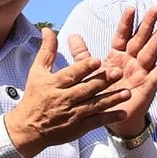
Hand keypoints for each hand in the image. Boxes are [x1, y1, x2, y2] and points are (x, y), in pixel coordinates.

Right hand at [4, 29, 124, 153]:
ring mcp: (72, 114)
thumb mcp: (37, 72)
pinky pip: (96, 122)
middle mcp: (64, 99)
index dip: (84, 68)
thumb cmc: (35, 95)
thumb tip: (49, 29)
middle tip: (118, 72)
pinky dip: (109, 118)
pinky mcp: (78, 128)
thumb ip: (47, 50)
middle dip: (102, 81)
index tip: (98, 60)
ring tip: (127, 93)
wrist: (28, 128)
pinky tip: (123, 114)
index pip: (71, 74)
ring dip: (111, 99)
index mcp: (54, 84)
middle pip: (86, 89)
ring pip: (94, 105)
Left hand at [94, 7, 156, 139]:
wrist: (112, 119)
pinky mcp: (149, 85)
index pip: (123, 36)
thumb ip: (82, 54)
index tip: (130, 8)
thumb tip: (71, 35)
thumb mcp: (89, 72)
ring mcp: (141, 72)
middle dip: (148, 24)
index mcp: (117, 57)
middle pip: (140, 39)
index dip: (126, 23)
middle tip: (156, 8)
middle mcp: (131, 62)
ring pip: (151, 51)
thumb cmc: (102, 94)